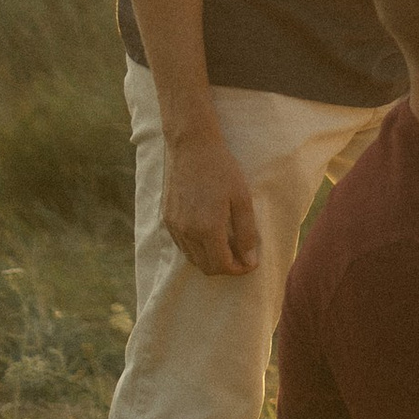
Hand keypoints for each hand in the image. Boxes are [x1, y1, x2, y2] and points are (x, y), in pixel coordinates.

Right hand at [161, 126, 260, 276]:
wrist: (192, 148)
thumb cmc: (222, 170)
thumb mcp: (242, 200)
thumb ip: (247, 233)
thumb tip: (250, 260)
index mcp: (207, 229)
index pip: (221, 266)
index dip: (238, 269)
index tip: (250, 262)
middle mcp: (187, 232)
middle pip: (206, 267)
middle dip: (225, 267)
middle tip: (242, 256)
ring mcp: (174, 227)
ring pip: (192, 259)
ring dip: (211, 259)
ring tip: (228, 245)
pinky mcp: (167, 220)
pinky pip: (182, 246)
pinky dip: (197, 249)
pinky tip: (210, 235)